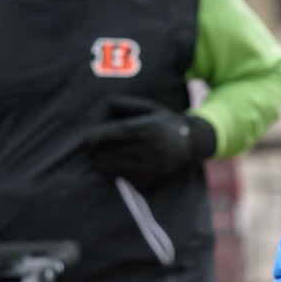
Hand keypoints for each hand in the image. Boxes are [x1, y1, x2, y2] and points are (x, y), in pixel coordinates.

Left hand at [85, 95, 215, 185]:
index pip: (116, 134)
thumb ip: (128, 105)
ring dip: (101, 162)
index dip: (98, 136)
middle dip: (97, 150)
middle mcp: (149, 148)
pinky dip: (113, 172)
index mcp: (148, 129)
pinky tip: (107, 166)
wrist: (191, 144)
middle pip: (113, 151)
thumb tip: (105, 104)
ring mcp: (150, 165)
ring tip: (95, 157)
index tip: (89, 137)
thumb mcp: (151, 107)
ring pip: (116, 166)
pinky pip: (124, 177)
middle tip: (89, 148)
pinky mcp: (150, 177)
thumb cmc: (165, 122)